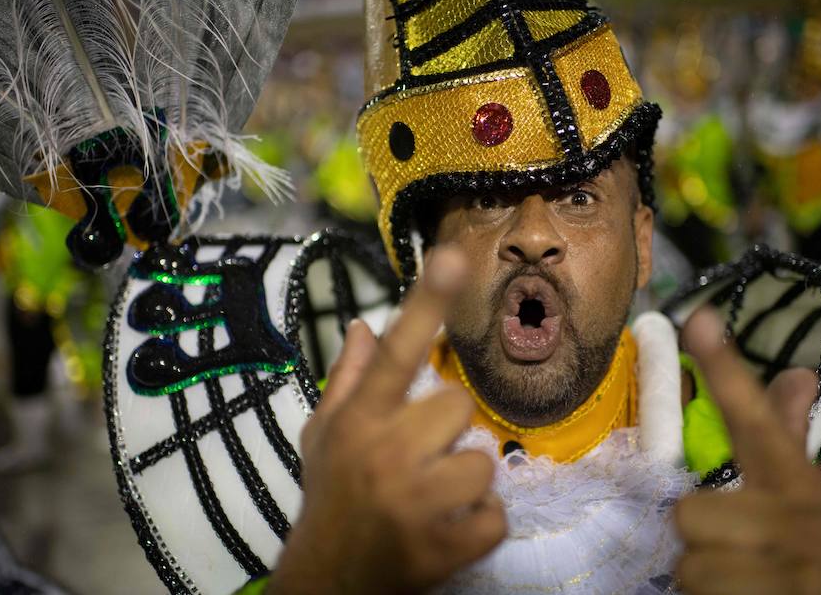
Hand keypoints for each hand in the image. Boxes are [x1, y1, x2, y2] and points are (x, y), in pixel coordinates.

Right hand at [268, 248, 506, 594]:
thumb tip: (366, 325)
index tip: (451, 258)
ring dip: (464, 481)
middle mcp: (384, 454)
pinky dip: (479, 525)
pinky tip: (445, 530)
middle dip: (446, 430)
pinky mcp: (441, 548)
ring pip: (483, 463)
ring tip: (431, 498)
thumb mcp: (325, 434)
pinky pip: (496, 515)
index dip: (426, 304)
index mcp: (358, 421)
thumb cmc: (331, 495)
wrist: (327, 581)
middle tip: (418, 457)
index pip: (397, 354)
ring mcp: (413, 503)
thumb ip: (349, 379)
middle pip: (459, 406)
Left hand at [674, 309, 820, 594]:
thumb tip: (798, 373)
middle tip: (738, 550)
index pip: (755, 419)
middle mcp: (796, 519)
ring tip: (742, 579)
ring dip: (705, 572)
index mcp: (801, 485)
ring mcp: (781, 565)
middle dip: (704, 535)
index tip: (699, 319)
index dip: (725, 372)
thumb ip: (785, 436)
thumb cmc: (803, 554)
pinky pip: (692, 589)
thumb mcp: (799, 498)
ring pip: (687, 555)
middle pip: (689, 510)